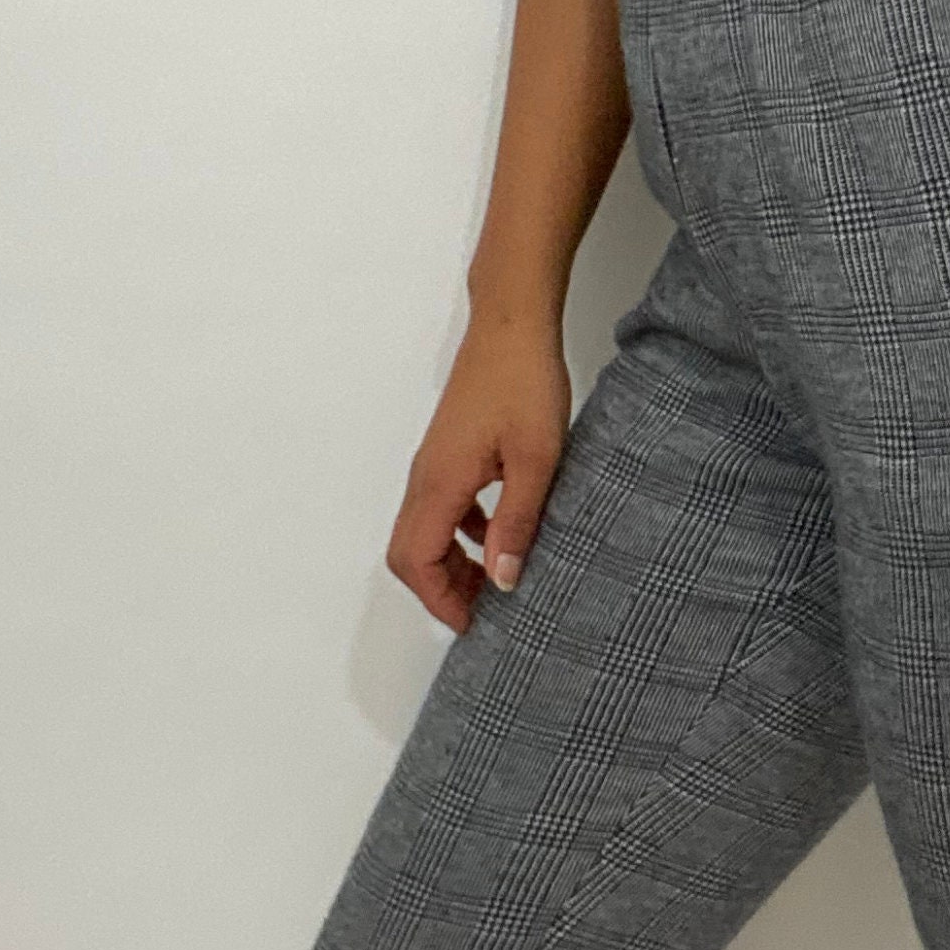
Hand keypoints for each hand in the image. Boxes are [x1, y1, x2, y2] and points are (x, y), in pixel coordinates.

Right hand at [385, 313, 572, 633]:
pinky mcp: (451, 450)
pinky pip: (443, 506)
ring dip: (453, 561)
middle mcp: (426, 477)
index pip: (416, 562)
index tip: (475, 623)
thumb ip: (518, 522)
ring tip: (498, 578)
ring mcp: (435, 463)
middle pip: (410, 552)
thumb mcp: (538, 460)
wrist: (513, 325)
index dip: (440, 600)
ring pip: (425, 530)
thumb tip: (504, 581)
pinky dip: (463, 531)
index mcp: (440, 483)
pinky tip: (501, 531)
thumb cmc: (526, 383)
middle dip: (442, 588)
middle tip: (488, 610)